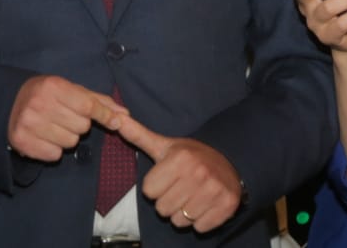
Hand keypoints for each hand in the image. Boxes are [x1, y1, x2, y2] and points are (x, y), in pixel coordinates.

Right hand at [6, 76, 125, 161]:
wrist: (10, 101)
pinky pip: (55, 155)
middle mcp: (40, 104)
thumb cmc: (48, 94)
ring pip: (70, 143)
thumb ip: (99, 101)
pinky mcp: (22, 142)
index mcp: (53, 86)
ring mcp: (29, 124)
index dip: (104, 116)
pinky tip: (44, 137)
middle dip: (79, 125)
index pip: (88, 106)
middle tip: (66, 117)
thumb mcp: (72, 90)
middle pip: (82, 127)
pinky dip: (53, 149)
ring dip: (67, 137)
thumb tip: (124, 115)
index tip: (115, 122)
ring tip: (54, 126)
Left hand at [115, 115, 243, 232]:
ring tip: (192, 197)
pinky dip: (200, 221)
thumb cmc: (191, 156)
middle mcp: (199, 173)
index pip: (148, 192)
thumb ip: (139, 136)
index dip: (156, 187)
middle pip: (162, 209)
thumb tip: (117, 119)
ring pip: (180, 221)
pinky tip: (204, 205)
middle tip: (180, 189)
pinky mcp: (227, 205)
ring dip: (183, 213)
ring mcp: (215, 190)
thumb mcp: (165, 145)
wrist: (229, 160)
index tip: (168, 178)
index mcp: (181, 158)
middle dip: (168, 202)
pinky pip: (199, 228)